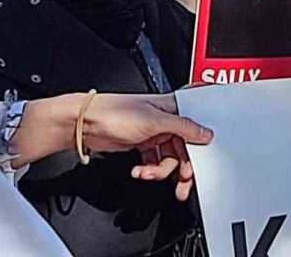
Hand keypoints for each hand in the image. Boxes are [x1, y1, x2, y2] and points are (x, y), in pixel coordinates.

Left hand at [82, 93, 212, 200]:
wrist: (85, 123)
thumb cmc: (114, 112)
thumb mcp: (154, 120)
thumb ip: (182, 127)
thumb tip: (205, 133)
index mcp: (171, 107)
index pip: (195, 128)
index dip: (199, 148)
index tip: (198, 164)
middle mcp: (163, 120)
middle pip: (183, 149)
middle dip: (182, 168)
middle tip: (182, 183)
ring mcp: (152, 133)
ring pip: (168, 159)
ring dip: (160, 171)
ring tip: (148, 173)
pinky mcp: (141, 144)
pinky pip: (154, 162)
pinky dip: (150, 170)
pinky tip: (141, 171)